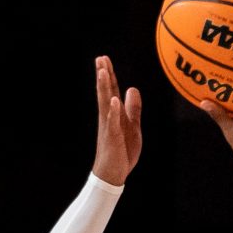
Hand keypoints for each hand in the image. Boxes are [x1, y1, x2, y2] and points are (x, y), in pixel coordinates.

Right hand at [93, 57, 142, 185]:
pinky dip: (113, 111)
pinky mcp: (112, 137)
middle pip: (105, 92)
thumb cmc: (122, 151)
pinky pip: (112, 122)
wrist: (113, 173)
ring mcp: (109, 126)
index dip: (109, 75)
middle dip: (103, 75)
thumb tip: (132, 88)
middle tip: (100, 58)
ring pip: (105, 103)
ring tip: (102, 72)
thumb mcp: (132, 125)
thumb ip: (133, 108)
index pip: (111, 90)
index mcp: (114, 114)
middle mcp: (108, 117)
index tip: (104, 59)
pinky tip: (113, 100)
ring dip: (104, 87)